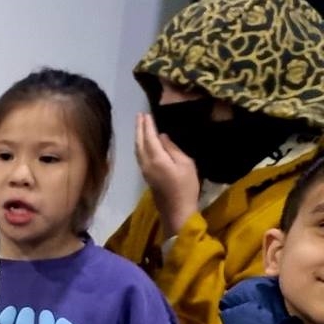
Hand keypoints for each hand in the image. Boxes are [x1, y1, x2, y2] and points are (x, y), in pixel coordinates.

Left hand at [134, 113, 200, 234]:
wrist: (176, 210)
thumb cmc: (186, 187)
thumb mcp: (186, 164)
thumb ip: (172, 149)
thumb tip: (163, 137)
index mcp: (156, 159)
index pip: (149, 138)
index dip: (147, 125)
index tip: (146, 114)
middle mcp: (146, 163)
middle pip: (139, 143)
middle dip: (139, 128)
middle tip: (139, 115)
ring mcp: (144, 171)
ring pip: (137, 150)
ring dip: (138, 136)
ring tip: (140, 125)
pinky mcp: (146, 176)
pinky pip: (140, 156)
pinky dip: (140, 145)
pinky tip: (143, 142)